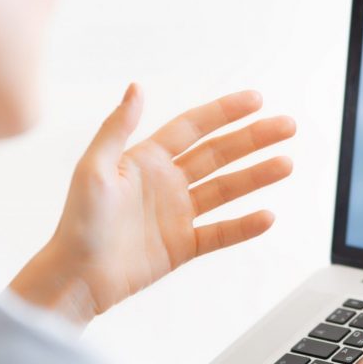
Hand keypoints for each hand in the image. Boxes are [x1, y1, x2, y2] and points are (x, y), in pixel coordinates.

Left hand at [10, 84, 294, 324]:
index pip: (194, 127)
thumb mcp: (93, 168)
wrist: (75, 277)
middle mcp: (167, 182)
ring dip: (256, 176)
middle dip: (254, 139)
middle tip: (287, 126)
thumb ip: (117, 128)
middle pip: (219, 154)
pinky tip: (267, 216)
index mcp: (147, 159)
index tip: (256, 100)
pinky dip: (243, 226)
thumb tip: (136, 87)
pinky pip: (220, 233)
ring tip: (286, 164)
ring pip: (226, 189)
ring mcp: (177, 214)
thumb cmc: (76, 223)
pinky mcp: (182, 246)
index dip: (225, 112)